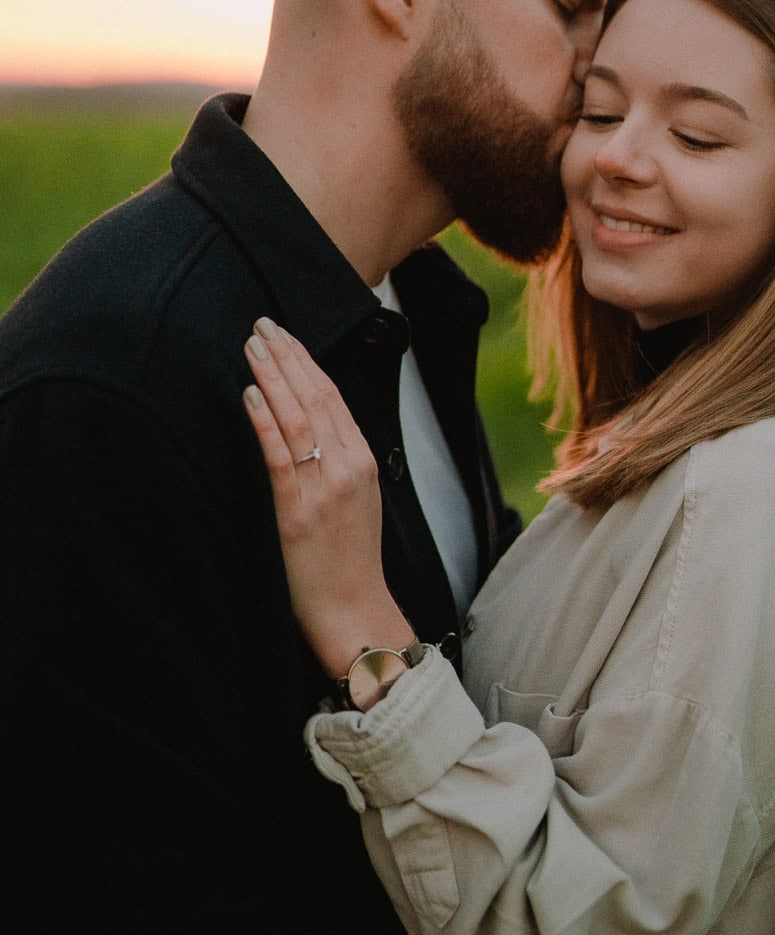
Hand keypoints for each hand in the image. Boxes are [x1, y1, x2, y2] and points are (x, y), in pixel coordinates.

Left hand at [242, 318, 412, 677]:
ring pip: (298, 417)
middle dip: (288, 356)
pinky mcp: (297, 510)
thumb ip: (338, 460)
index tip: (285, 334)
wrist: (354, 609)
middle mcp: (348, 466)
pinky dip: (265, 420)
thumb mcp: (356, 499)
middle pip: (316, 396)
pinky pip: (280, 455)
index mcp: (364, 460)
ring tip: (252, 346)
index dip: (307, 361)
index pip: (333, 396)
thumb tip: (307, 424)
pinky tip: (250, 395)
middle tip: (262, 325)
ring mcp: (324, 487)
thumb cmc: (348, 560)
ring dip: (272, 376)